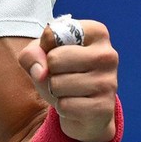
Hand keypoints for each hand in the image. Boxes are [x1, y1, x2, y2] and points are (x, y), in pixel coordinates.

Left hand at [18, 19, 118, 141]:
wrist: (85, 109)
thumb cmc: (64, 73)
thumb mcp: (42, 56)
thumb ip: (31, 54)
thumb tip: (40, 72)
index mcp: (96, 32)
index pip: (52, 34)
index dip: (45, 48)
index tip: (58, 52)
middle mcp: (107, 54)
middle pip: (54, 59)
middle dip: (50, 72)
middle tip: (64, 75)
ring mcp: (109, 82)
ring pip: (57, 85)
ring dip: (56, 92)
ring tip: (70, 90)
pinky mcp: (104, 107)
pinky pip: (65, 106)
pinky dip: (63, 108)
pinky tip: (76, 105)